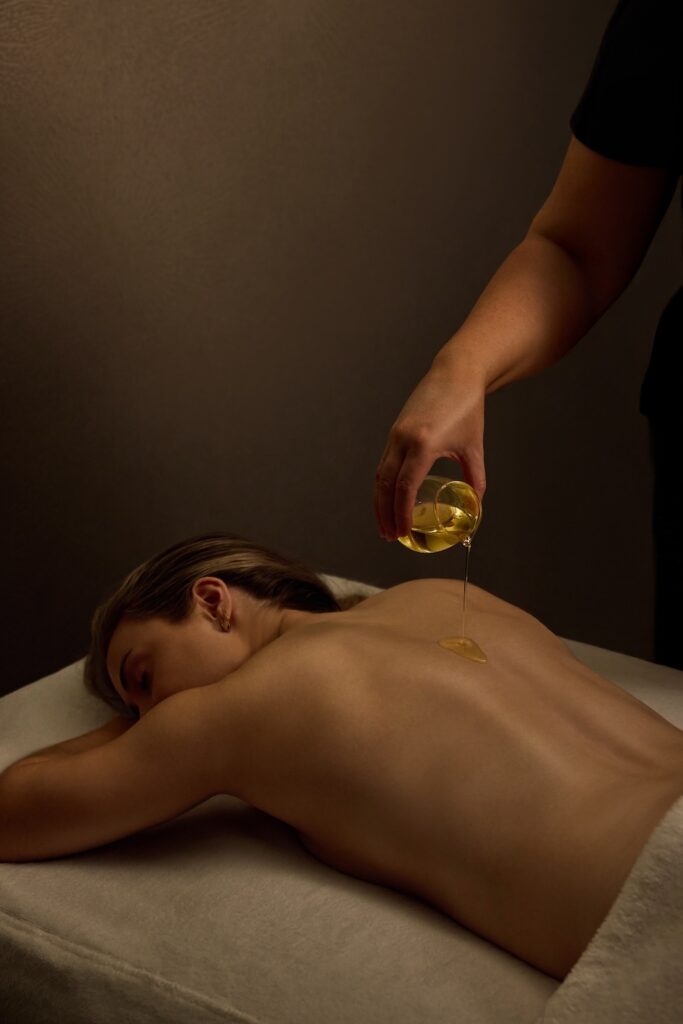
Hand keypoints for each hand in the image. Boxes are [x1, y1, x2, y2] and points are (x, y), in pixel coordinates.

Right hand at [374, 361, 486, 540]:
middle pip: (386, 485)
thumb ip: (475, 478)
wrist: (455, 373)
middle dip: (385, 513)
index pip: (406, 486)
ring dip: (379, 502)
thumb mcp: (474, 446)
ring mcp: (395, 434)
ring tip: (385, 524)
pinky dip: (383, 485)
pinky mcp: (394, 431)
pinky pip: (383, 463)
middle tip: (390, 536)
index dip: (402, 513)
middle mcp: (403, 439)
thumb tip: (477, 505)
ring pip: (380, 475)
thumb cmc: (467, 408)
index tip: (404, 531)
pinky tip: (388, 499)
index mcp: (423, 443)